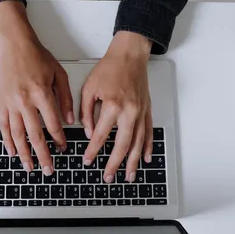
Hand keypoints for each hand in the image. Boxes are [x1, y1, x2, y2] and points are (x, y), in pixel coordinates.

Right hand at [0, 1, 73, 175]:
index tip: (63, 148)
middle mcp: (24, 101)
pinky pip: (4, 127)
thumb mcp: (59, 74)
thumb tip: (69, 120)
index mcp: (41, 93)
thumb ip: (65, 98)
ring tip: (30, 167)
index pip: (52, 123)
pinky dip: (8, 141)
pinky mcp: (2, 104)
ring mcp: (11, 104)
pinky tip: (13, 152)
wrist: (15, 46)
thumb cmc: (38, 58)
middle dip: (43, 155)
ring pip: (17, 135)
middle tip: (48, 169)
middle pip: (35, 135)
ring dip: (24, 154)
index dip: (59, 139)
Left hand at [80, 31, 153, 182]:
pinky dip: (147, 147)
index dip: (92, 151)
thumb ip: (86, 112)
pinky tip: (145, 158)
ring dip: (133, 162)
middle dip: (114, 164)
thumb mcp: (89, 88)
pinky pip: (148, 133)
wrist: (130, 56)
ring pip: (138, 143)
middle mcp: (129, 112)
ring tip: (128, 176)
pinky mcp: (146, 110)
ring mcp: (140, 112)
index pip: (100, 136)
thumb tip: (88, 132)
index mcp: (112, 106)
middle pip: (122, 146)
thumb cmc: (110, 68)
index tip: (87, 160)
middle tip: (108, 177)